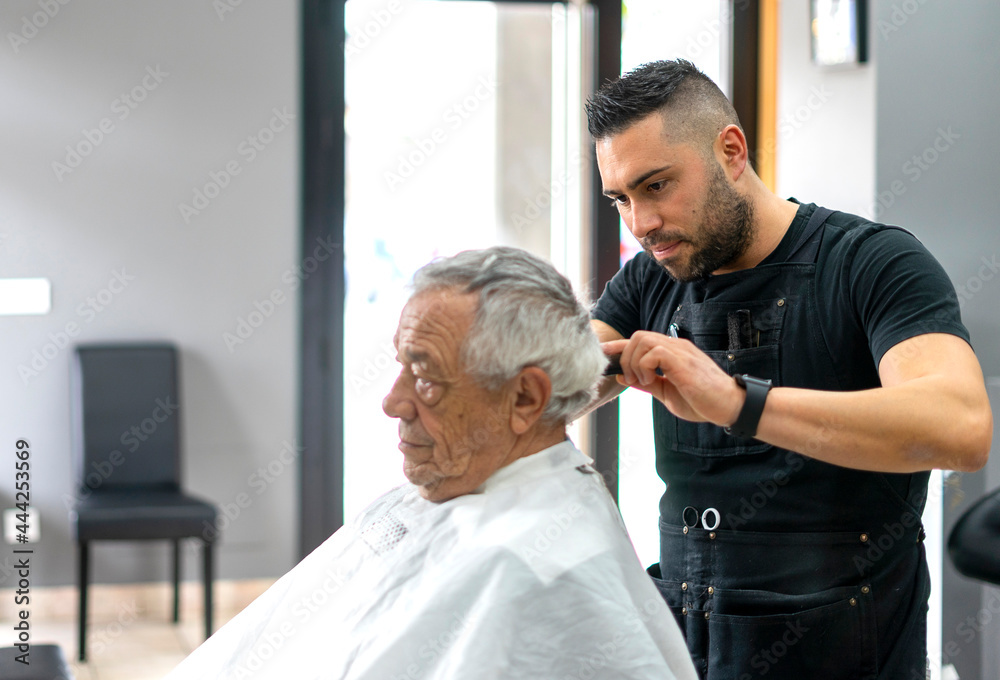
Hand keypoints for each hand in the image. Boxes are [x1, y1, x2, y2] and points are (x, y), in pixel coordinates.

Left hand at [603, 332, 744, 425]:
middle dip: (625, 357)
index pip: (640, 340)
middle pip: (637, 336)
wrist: (729, 406)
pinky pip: (653, 352)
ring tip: (642, 381)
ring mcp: (679, 351)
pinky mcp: (682, 360)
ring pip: (642, 340)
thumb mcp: (667, 393)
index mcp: (672, 353)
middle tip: (630, 379)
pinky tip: (651, 380)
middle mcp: (675, 347)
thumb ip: (649, 384)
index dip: (619, 345)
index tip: (603, 353)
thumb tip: (625, 378)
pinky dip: (644, 366)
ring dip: (634, 362)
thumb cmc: (703, 401)